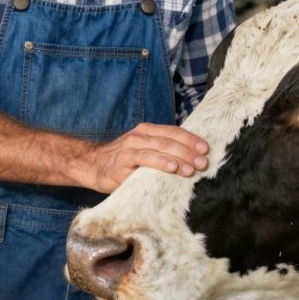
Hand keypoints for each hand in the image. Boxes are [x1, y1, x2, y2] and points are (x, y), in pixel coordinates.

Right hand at [79, 122, 209, 193]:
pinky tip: (172, 168)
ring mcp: (131, 148)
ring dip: (179, 158)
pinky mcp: (123, 162)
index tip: (206, 149)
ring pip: (160, 148)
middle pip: (170, 140)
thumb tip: (191, 158)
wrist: (93, 165)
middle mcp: (140, 136)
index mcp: (147, 130)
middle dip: (189, 151)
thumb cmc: (123, 161)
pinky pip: (144, 160)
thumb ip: (161, 151)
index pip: (174, 131)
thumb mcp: (143, 150)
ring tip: (192, 168)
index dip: (191, 139)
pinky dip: (160, 163)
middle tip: (203, 162)